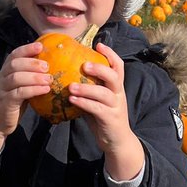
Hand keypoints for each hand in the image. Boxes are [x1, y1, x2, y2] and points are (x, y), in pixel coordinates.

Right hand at [0, 42, 49, 158]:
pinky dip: (33, 90)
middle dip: (32, 63)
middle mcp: (2, 78)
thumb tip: (50, 67)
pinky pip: (19, 94)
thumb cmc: (12, 102)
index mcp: (5, 72)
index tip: (41, 46)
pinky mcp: (5, 103)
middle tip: (47, 66)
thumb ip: (29, 77)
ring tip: (49, 79)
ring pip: (16, 78)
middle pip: (14, 64)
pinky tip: (45, 89)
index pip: (14, 55)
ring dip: (34, 77)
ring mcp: (2, 91)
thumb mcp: (20, 86)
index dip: (26, 49)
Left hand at [67, 42, 145, 180]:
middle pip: (114, 76)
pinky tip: (72, 100)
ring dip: (87, 88)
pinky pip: (97, 109)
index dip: (110, 54)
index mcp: (116, 87)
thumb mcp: (98, 100)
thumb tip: (68, 76)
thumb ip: (89, 89)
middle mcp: (118, 94)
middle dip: (99, 68)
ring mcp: (115, 106)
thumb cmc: (103, 118)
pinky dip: (84, 103)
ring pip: (104, 93)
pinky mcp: (110, 119)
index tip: (98, 45)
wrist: (117, 141)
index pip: (118, 66)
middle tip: (83, 65)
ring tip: (70, 86)